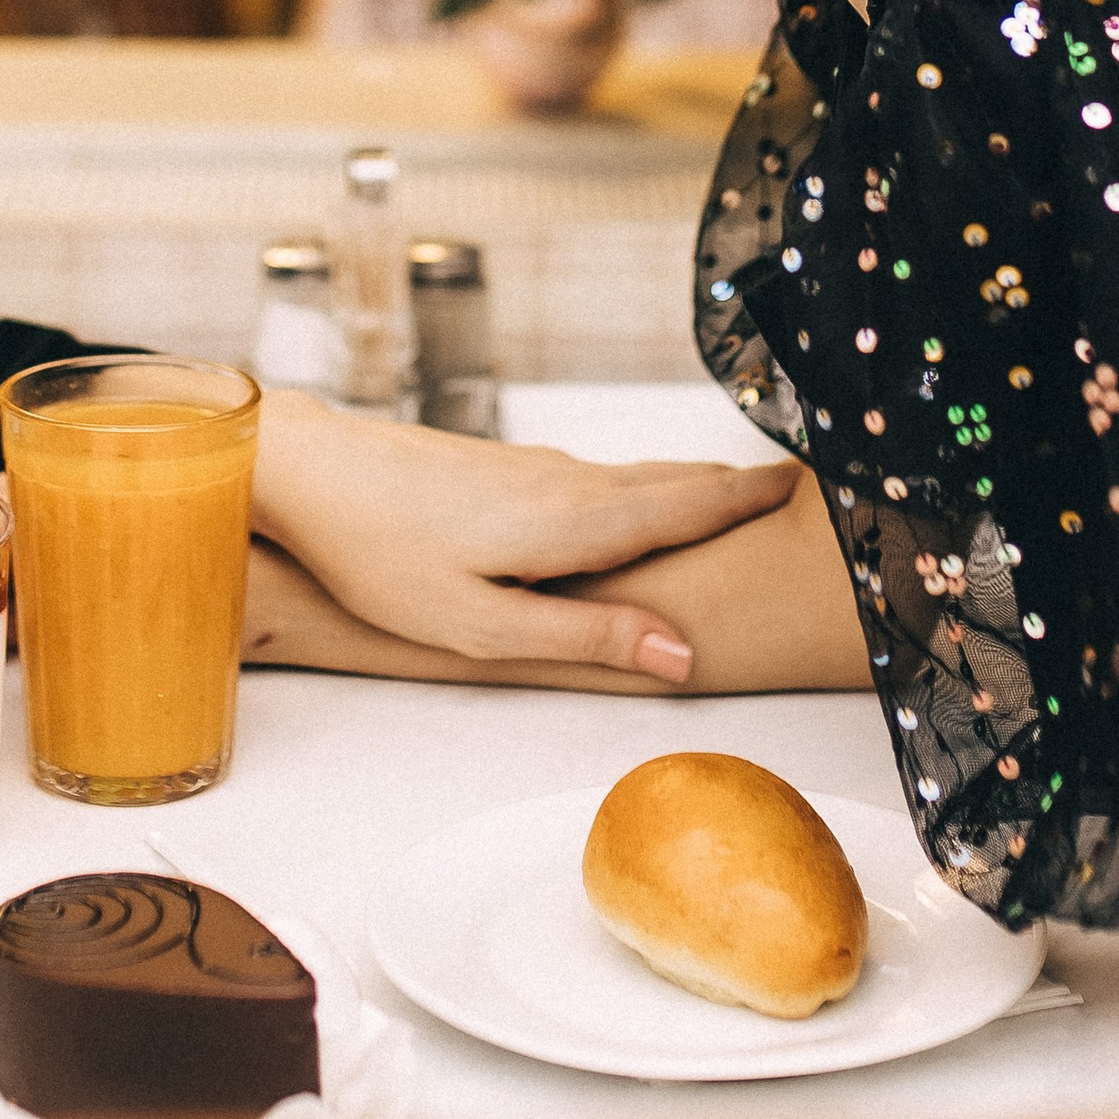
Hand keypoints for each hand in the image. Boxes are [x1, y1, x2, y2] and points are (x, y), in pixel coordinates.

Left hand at [246, 392, 796, 681]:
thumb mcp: (482, 623)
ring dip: (688, 483)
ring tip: (734, 492)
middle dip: (733, 488)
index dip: (748, 500)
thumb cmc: (380, 556)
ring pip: (631, 475)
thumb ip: (585, 636)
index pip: (685, 507)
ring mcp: (532, 466)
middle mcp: (565, 481)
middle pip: (670, 483)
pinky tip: (635, 497)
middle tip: (799, 488)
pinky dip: (640, 482)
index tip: (810, 489)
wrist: (308, 468)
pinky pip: (596, 475)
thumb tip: (682, 652)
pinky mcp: (502, 465)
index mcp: (572, 521)